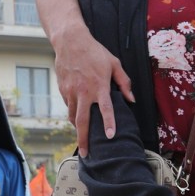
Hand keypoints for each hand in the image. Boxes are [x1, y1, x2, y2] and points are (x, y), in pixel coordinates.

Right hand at [55, 33, 133, 155]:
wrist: (70, 41)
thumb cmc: (95, 52)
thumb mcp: (114, 64)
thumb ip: (124, 82)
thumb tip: (131, 99)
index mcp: (99, 86)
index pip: (105, 109)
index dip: (108, 123)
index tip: (110, 136)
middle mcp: (84, 91)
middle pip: (82, 121)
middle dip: (83, 139)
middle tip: (85, 153)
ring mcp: (71, 91)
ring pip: (73, 116)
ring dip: (78, 129)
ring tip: (82, 139)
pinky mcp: (63, 90)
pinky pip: (68, 107)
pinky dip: (73, 114)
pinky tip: (78, 118)